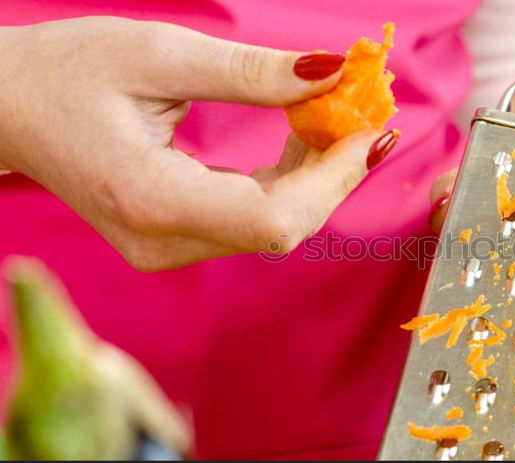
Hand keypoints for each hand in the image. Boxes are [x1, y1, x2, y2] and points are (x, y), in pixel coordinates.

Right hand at [0, 17, 397, 270]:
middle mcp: (164, 242)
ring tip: (337, 119)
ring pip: (274, 227)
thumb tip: (333, 72)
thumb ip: (251, 72)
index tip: (371, 130)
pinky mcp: (175, 239)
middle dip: (335, 175)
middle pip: (282, 228)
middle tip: (366, 117)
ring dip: (317, 177)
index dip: (334, 179)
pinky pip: (252, 219)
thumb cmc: (66, 72)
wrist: (9, 108)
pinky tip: (302, 139)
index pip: (274, 218)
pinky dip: (289, 182)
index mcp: (153, 201)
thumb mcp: (158, 55)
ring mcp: (169, 248)